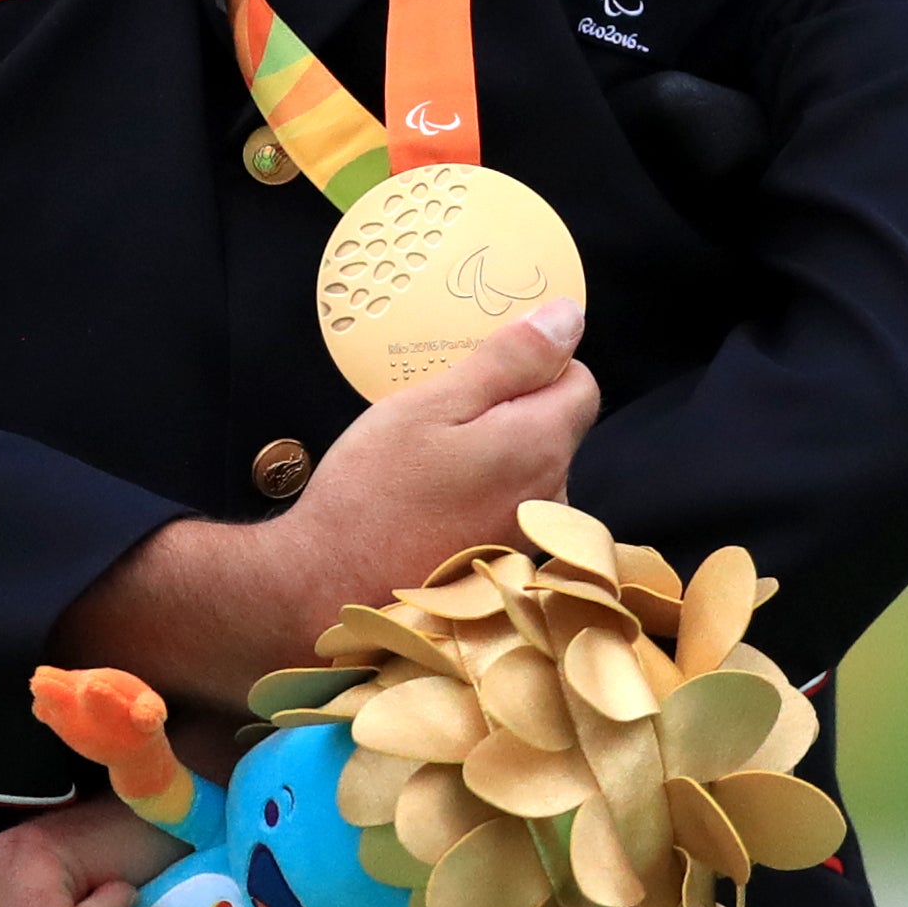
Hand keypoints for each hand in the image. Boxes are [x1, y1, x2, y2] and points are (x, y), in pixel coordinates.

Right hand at [57, 302, 597, 715]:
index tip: (478, 375)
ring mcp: (531, 539)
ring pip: (529, 472)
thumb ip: (509, 360)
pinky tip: (429, 509)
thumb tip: (568, 316)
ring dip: (493, 461)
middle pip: (555, 428)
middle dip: (510, 414)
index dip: (536, 366)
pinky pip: (507, 511)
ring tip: (427, 471)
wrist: (326, 590)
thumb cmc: (374, 491)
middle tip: (438, 421)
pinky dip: (478, 501)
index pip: (581, 381)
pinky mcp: (506, 569)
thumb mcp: (432, 403)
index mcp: (542, 446)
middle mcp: (554, 496)